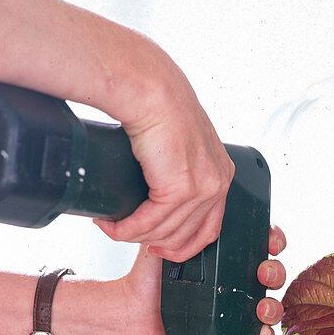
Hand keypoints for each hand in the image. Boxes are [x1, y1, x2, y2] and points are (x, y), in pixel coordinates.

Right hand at [93, 63, 233, 262]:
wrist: (148, 85)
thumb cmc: (157, 103)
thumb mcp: (178, 143)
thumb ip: (178, 168)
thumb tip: (156, 192)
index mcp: (221, 172)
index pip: (209, 227)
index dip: (182, 245)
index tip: (160, 249)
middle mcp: (218, 182)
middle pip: (186, 235)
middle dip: (153, 243)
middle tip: (128, 236)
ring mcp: (203, 187)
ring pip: (166, 232)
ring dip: (134, 236)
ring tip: (112, 228)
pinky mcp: (181, 187)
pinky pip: (151, 222)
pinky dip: (128, 229)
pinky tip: (112, 226)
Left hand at [118, 225, 286, 334]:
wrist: (133, 314)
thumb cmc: (147, 280)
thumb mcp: (166, 243)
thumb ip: (181, 224)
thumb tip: (190, 197)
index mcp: (223, 257)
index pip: (258, 244)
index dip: (273, 240)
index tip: (271, 241)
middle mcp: (232, 282)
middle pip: (271, 274)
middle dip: (275, 272)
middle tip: (262, 273)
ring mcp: (234, 309)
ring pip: (270, 305)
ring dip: (274, 305)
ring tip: (261, 306)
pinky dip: (265, 334)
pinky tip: (259, 331)